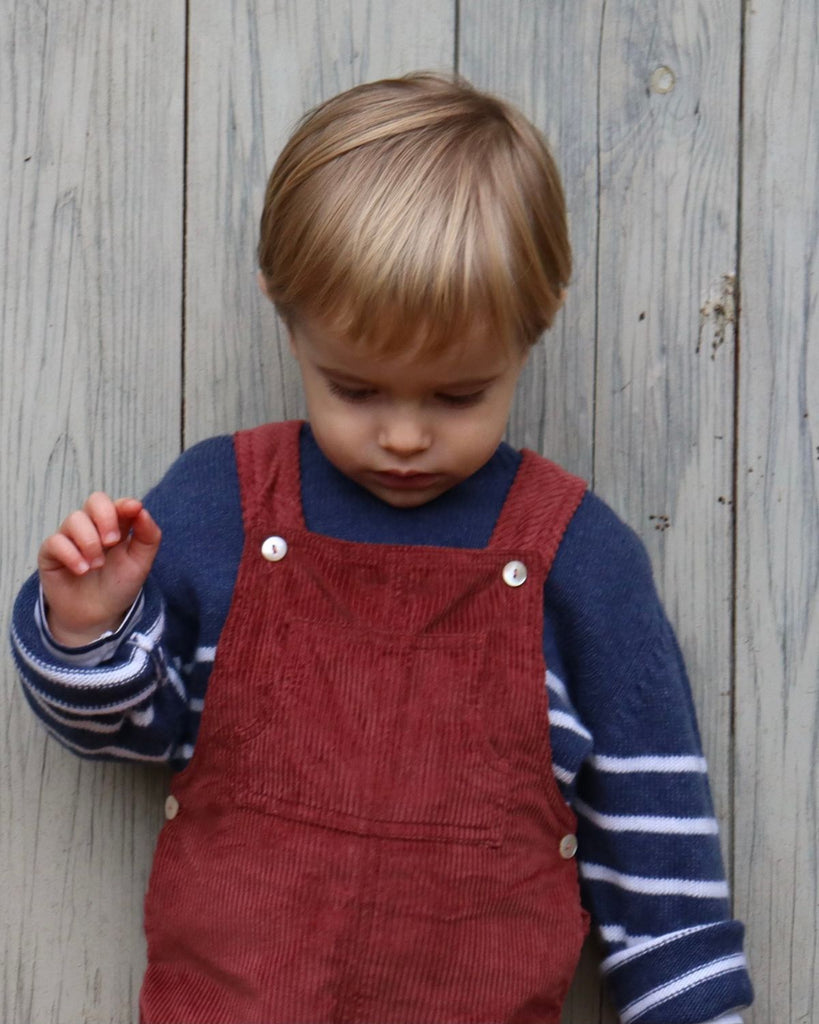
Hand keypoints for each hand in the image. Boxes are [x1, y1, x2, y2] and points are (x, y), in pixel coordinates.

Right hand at [38, 492, 161, 646]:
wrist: (97, 615)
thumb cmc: (119, 585)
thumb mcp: (141, 563)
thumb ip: (148, 536)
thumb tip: (142, 510)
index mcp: (117, 525)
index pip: (118, 504)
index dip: (125, 504)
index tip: (133, 509)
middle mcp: (92, 526)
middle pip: (95, 500)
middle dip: (105, 517)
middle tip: (112, 542)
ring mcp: (70, 537)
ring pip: (74, 519)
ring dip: (89, 542)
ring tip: (97, 565)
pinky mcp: (51, 552)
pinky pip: (55, 541)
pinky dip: (71, 554)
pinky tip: (82, 570)